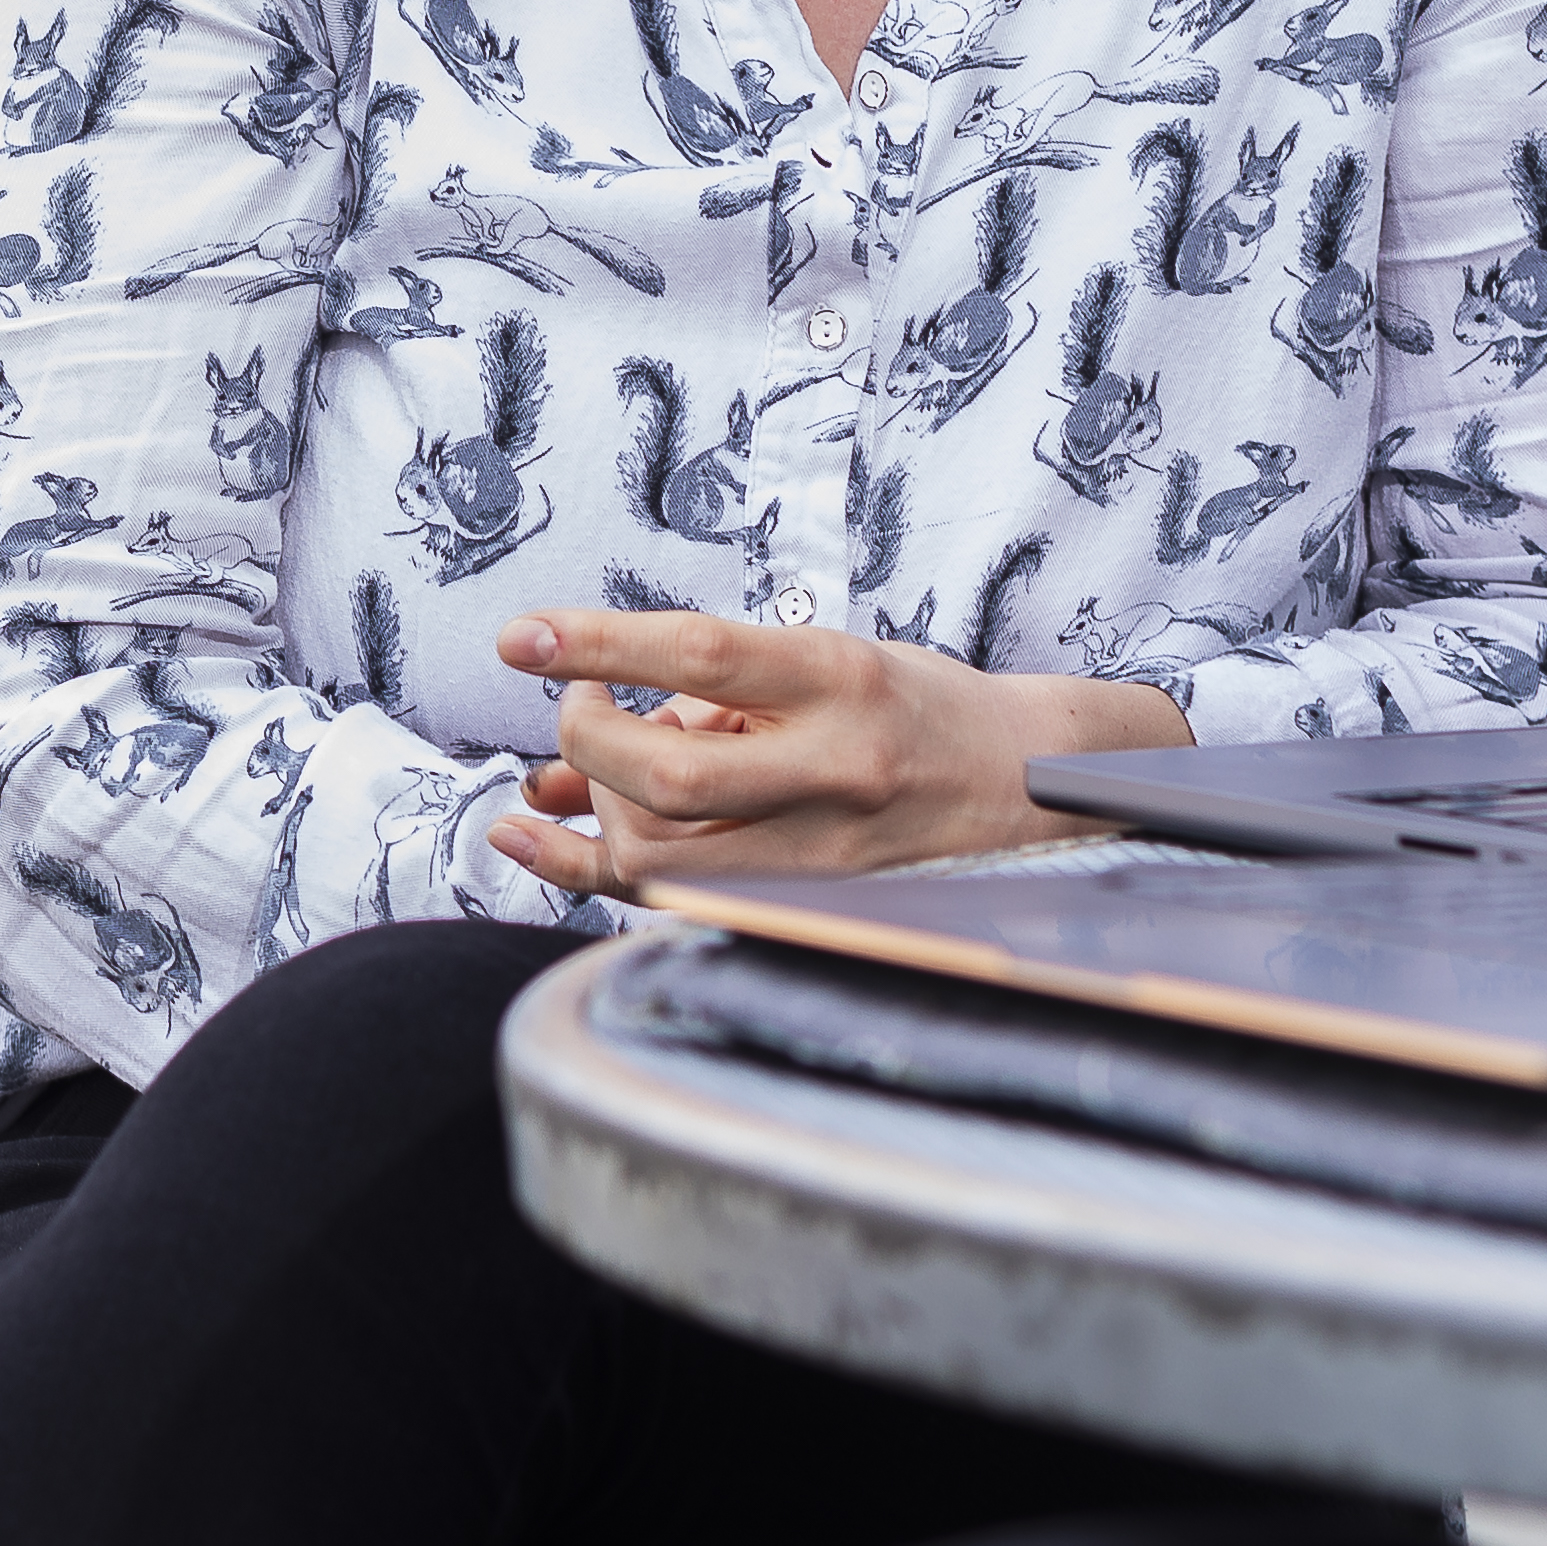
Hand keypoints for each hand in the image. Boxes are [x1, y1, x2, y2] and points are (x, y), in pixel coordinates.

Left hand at [479, 605, 1184, 898]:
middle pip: (663, 773)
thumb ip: (710, 690)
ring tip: (602, 767)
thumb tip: (579, 723)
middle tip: (581, 708)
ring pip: (654, 854)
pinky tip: (527, 835)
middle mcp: (833, 770)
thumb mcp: (823, 660)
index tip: (520, 638)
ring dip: (592, 804)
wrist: (1027, 788)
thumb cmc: (913, 707)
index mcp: (840, 680)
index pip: (700, 651)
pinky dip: (580, 868)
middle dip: (585, 739)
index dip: (597, 643)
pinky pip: (663, 902)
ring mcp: (817, 853)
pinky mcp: (799, 907)